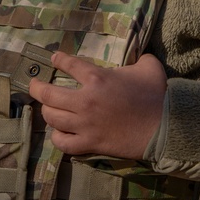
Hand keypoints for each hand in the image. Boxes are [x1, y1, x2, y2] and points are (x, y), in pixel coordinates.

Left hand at [28, 52, 166, 158]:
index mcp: (98, 78)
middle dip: (37, 88)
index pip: (70, 65)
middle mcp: (85, 101)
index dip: (59, 60)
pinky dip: (58, 137)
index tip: (53, 58)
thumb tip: (138, 56)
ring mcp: (85, 124)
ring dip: (47, 111)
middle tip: (34, 85)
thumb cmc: (156, 94)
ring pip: (52, 118)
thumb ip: (139, 57)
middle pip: (49, 94)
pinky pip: (63, 143)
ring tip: (47, 108)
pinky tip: (59, 132)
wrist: (165, 127)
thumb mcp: (149, 66)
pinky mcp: (90, 143)